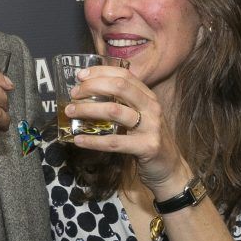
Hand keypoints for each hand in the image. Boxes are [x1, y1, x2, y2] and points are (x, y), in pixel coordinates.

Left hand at [64, 66, 190, 196]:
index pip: (124, 75)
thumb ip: (123, 104)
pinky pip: (114, 142)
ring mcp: (150, 127)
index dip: (100, 72)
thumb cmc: (148, 140)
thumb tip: (91, 94)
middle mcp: (151, 107)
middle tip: (74, 94)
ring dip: (88, 110)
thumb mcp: (141, 116)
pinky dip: (93, 141)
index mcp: (148, 96)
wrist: (170, 168)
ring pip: (114, 111)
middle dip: (92, 87)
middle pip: (119, 87)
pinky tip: (79, 140)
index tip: (81, 76)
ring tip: (70, 112)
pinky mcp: (146, 147)